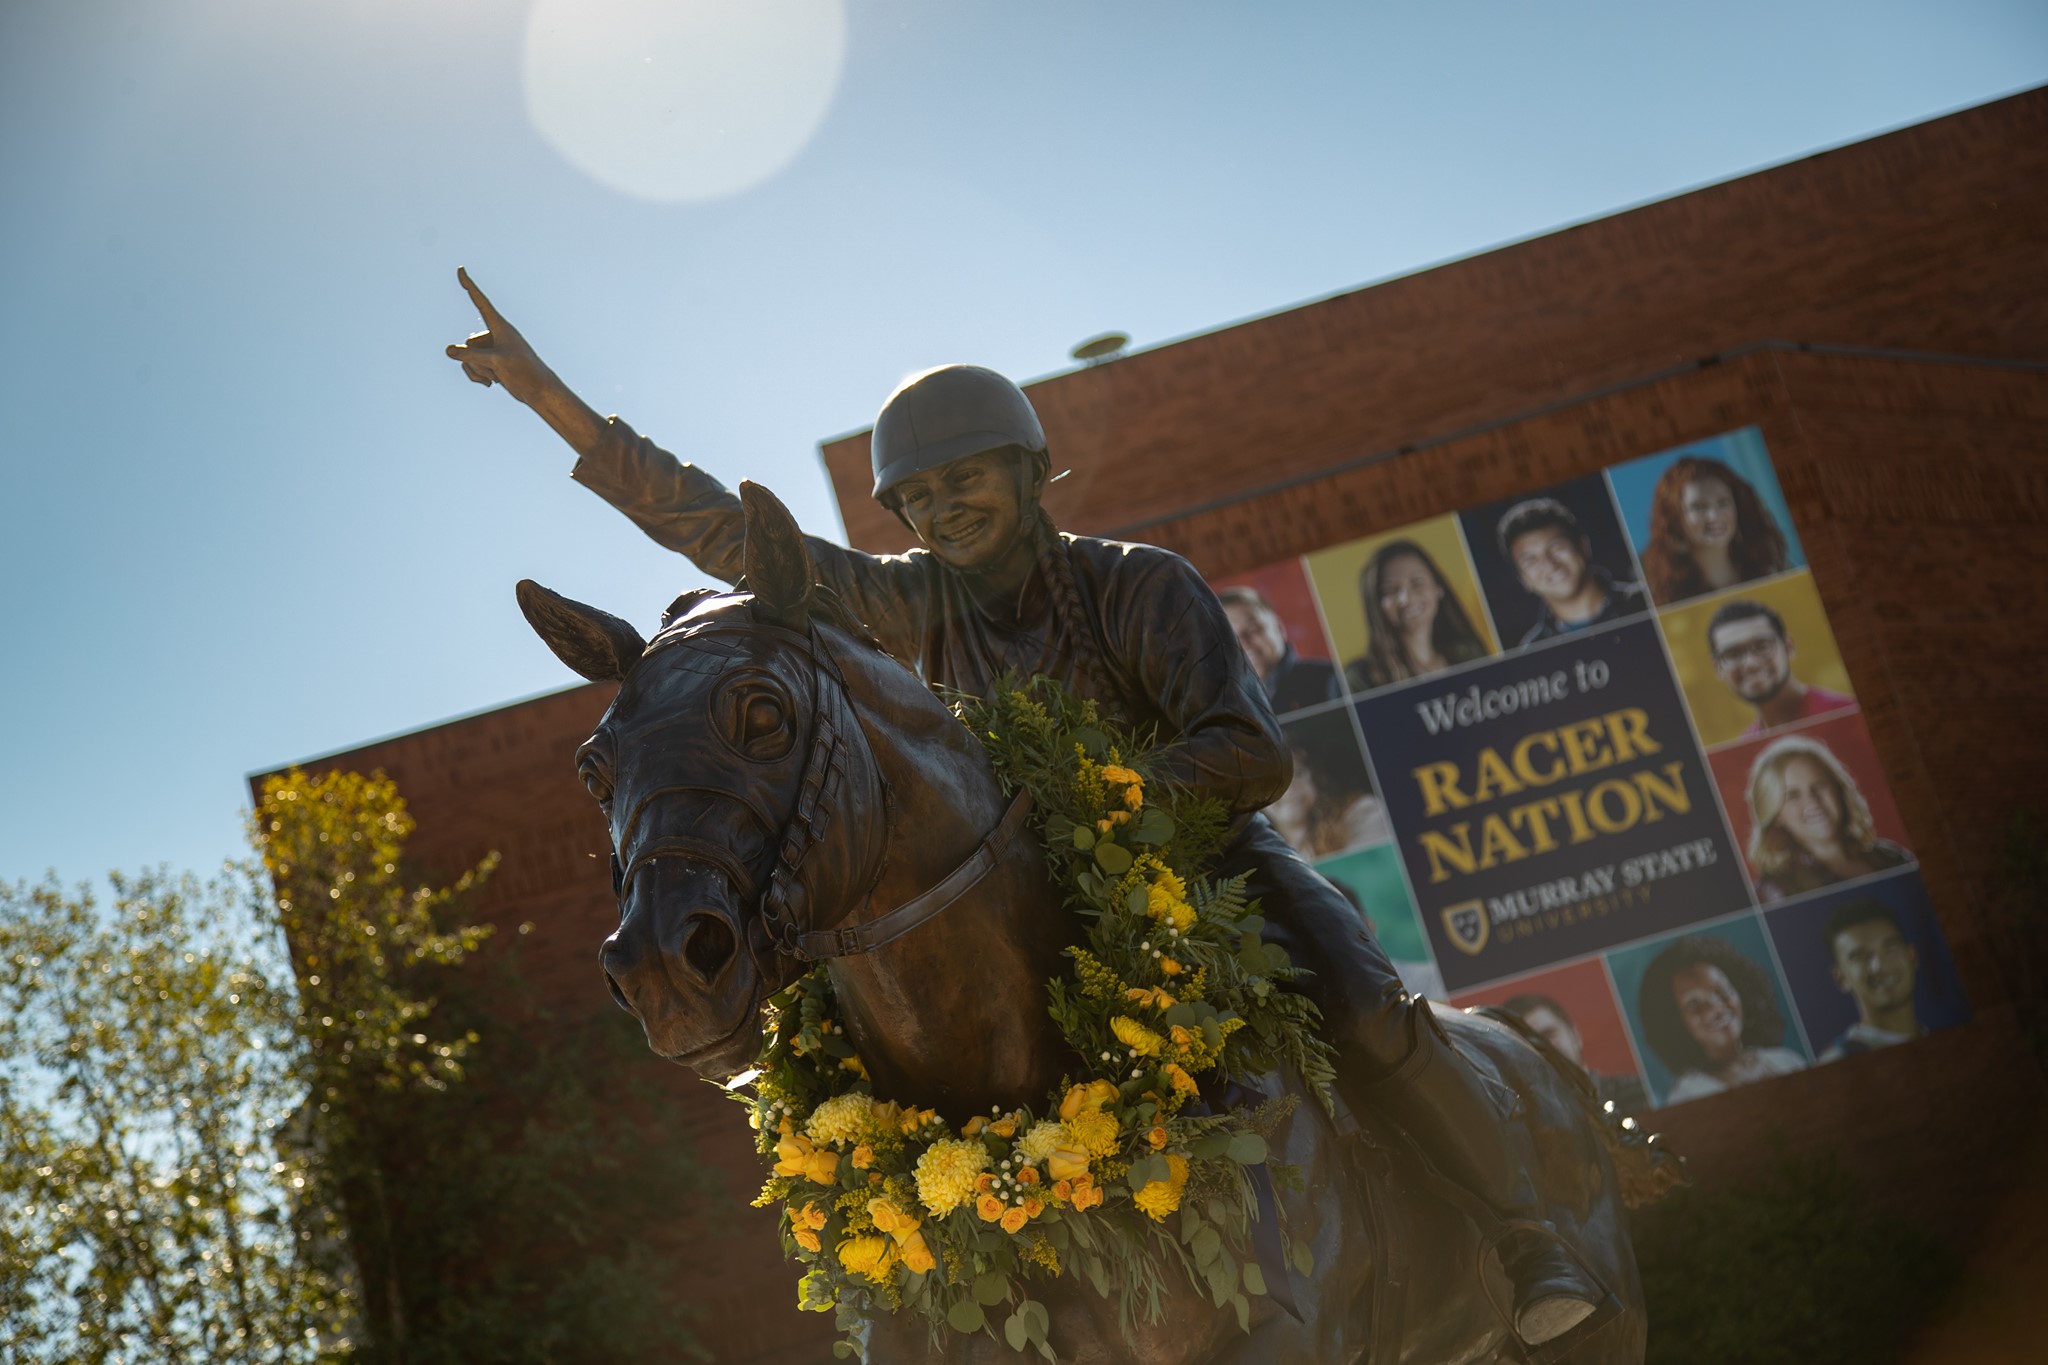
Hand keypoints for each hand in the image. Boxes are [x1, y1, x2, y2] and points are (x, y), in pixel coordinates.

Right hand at [445, 268, 553, 404]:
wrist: (538, 391)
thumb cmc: (524, 372)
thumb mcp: (495, 363)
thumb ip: (471, 356)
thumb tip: (448, 350)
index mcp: (500, 327)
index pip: (480, 302)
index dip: (470, 286)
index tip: (460, 270)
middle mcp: (495, 335)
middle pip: (468, 343)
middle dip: (477, 361)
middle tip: (498, 368)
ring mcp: (492, 349)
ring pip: (467, 357)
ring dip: (477, 371)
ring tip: (497, 377)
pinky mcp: (491, 362)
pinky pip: (471, 366)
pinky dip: (478, 376)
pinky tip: (493, 383)